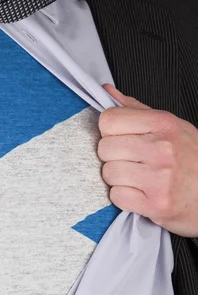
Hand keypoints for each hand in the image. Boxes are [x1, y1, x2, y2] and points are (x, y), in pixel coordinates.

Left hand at [98, 84, 197, 237]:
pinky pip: (117, 196)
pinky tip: (141, 193)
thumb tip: (106, 91)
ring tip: (138, 178)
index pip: (109, 120)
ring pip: (109, 173)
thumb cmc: (190, 160)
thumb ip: (135, 110)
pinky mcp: (156, 204)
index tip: (121, 138)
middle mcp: (163, 149)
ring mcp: (160, 178)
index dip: (109, 131)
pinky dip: (125, 198)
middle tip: (133, 161)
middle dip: (113, 156)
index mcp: (164, 124)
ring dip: (118, 178)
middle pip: (105, 148)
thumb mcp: (170, 126)